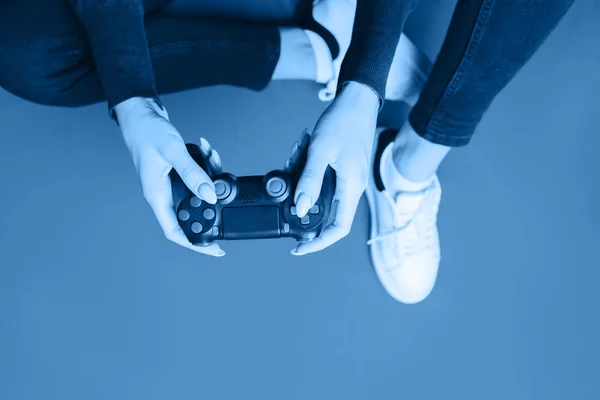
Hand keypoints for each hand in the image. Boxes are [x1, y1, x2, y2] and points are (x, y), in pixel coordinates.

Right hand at [115, 97, 224, 256]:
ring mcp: (170, 184)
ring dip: (210, 178)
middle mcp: (163, 194)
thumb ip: (192, 174)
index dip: (195, 244)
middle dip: (210, 207)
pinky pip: (197, 177)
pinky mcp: (176, 173)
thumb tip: (210, 196)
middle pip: (191, 214)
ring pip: (197, 193)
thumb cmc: (147, 131)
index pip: (176, 232)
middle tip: (227, 198)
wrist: (139, 113)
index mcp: (157, 196)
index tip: (215, 249)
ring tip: (214, 159)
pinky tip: (208, 150)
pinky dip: (206, 165)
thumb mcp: (172, 152)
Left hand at [290, 82, 379, 254]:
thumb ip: (309, 181)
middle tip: (287, 195)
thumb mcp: (320, 151)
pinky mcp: (343, 170)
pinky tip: (299, 153)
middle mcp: (352, 187)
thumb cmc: (343, 123)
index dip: (319, 243)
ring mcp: (348, 179)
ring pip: (321, 196)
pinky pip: (322, 180)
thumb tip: (301, 209)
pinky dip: (306, 171)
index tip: (299, 248)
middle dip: (304, 209)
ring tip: (294, 158)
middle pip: (328, 215)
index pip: (338, 228)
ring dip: (303, 184)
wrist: (358, 101)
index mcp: (351, 187)